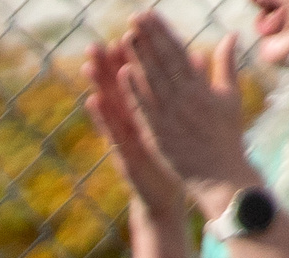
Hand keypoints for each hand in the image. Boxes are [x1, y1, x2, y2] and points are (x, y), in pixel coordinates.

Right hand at [81, 38, 193, 229]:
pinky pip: (112, 132)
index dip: (132, 55)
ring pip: (110, 107)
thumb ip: (189, 87)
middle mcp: (133, 121)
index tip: (128, 32)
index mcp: (149, 110)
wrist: (169, 194)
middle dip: (107, 65)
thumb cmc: (176, 156)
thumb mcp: (183, 119)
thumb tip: (198, 56)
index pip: (139, 76)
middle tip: (95, 43)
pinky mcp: (124, 153)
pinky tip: (93, 101)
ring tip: (89, 65)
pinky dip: (102, 117)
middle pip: (118, 88)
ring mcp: (126, 137)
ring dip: (99, 87)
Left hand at [117, 13, 257, 214]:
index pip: (178, 52)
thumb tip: (231, 35)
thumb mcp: (229, 97)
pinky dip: (135, 91)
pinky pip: (145, 109)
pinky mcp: (160, 135)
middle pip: (164, 62)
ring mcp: (173, 116)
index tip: (150, 14)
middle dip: (150, 38)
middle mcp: (187, 98)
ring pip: (153, 82)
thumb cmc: (227, 137)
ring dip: (139, 58)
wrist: (222, 176)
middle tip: (135, 16)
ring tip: (125, 36)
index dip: (163, 32)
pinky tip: (123, 74)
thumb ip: (227, 65)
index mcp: (202, 87)